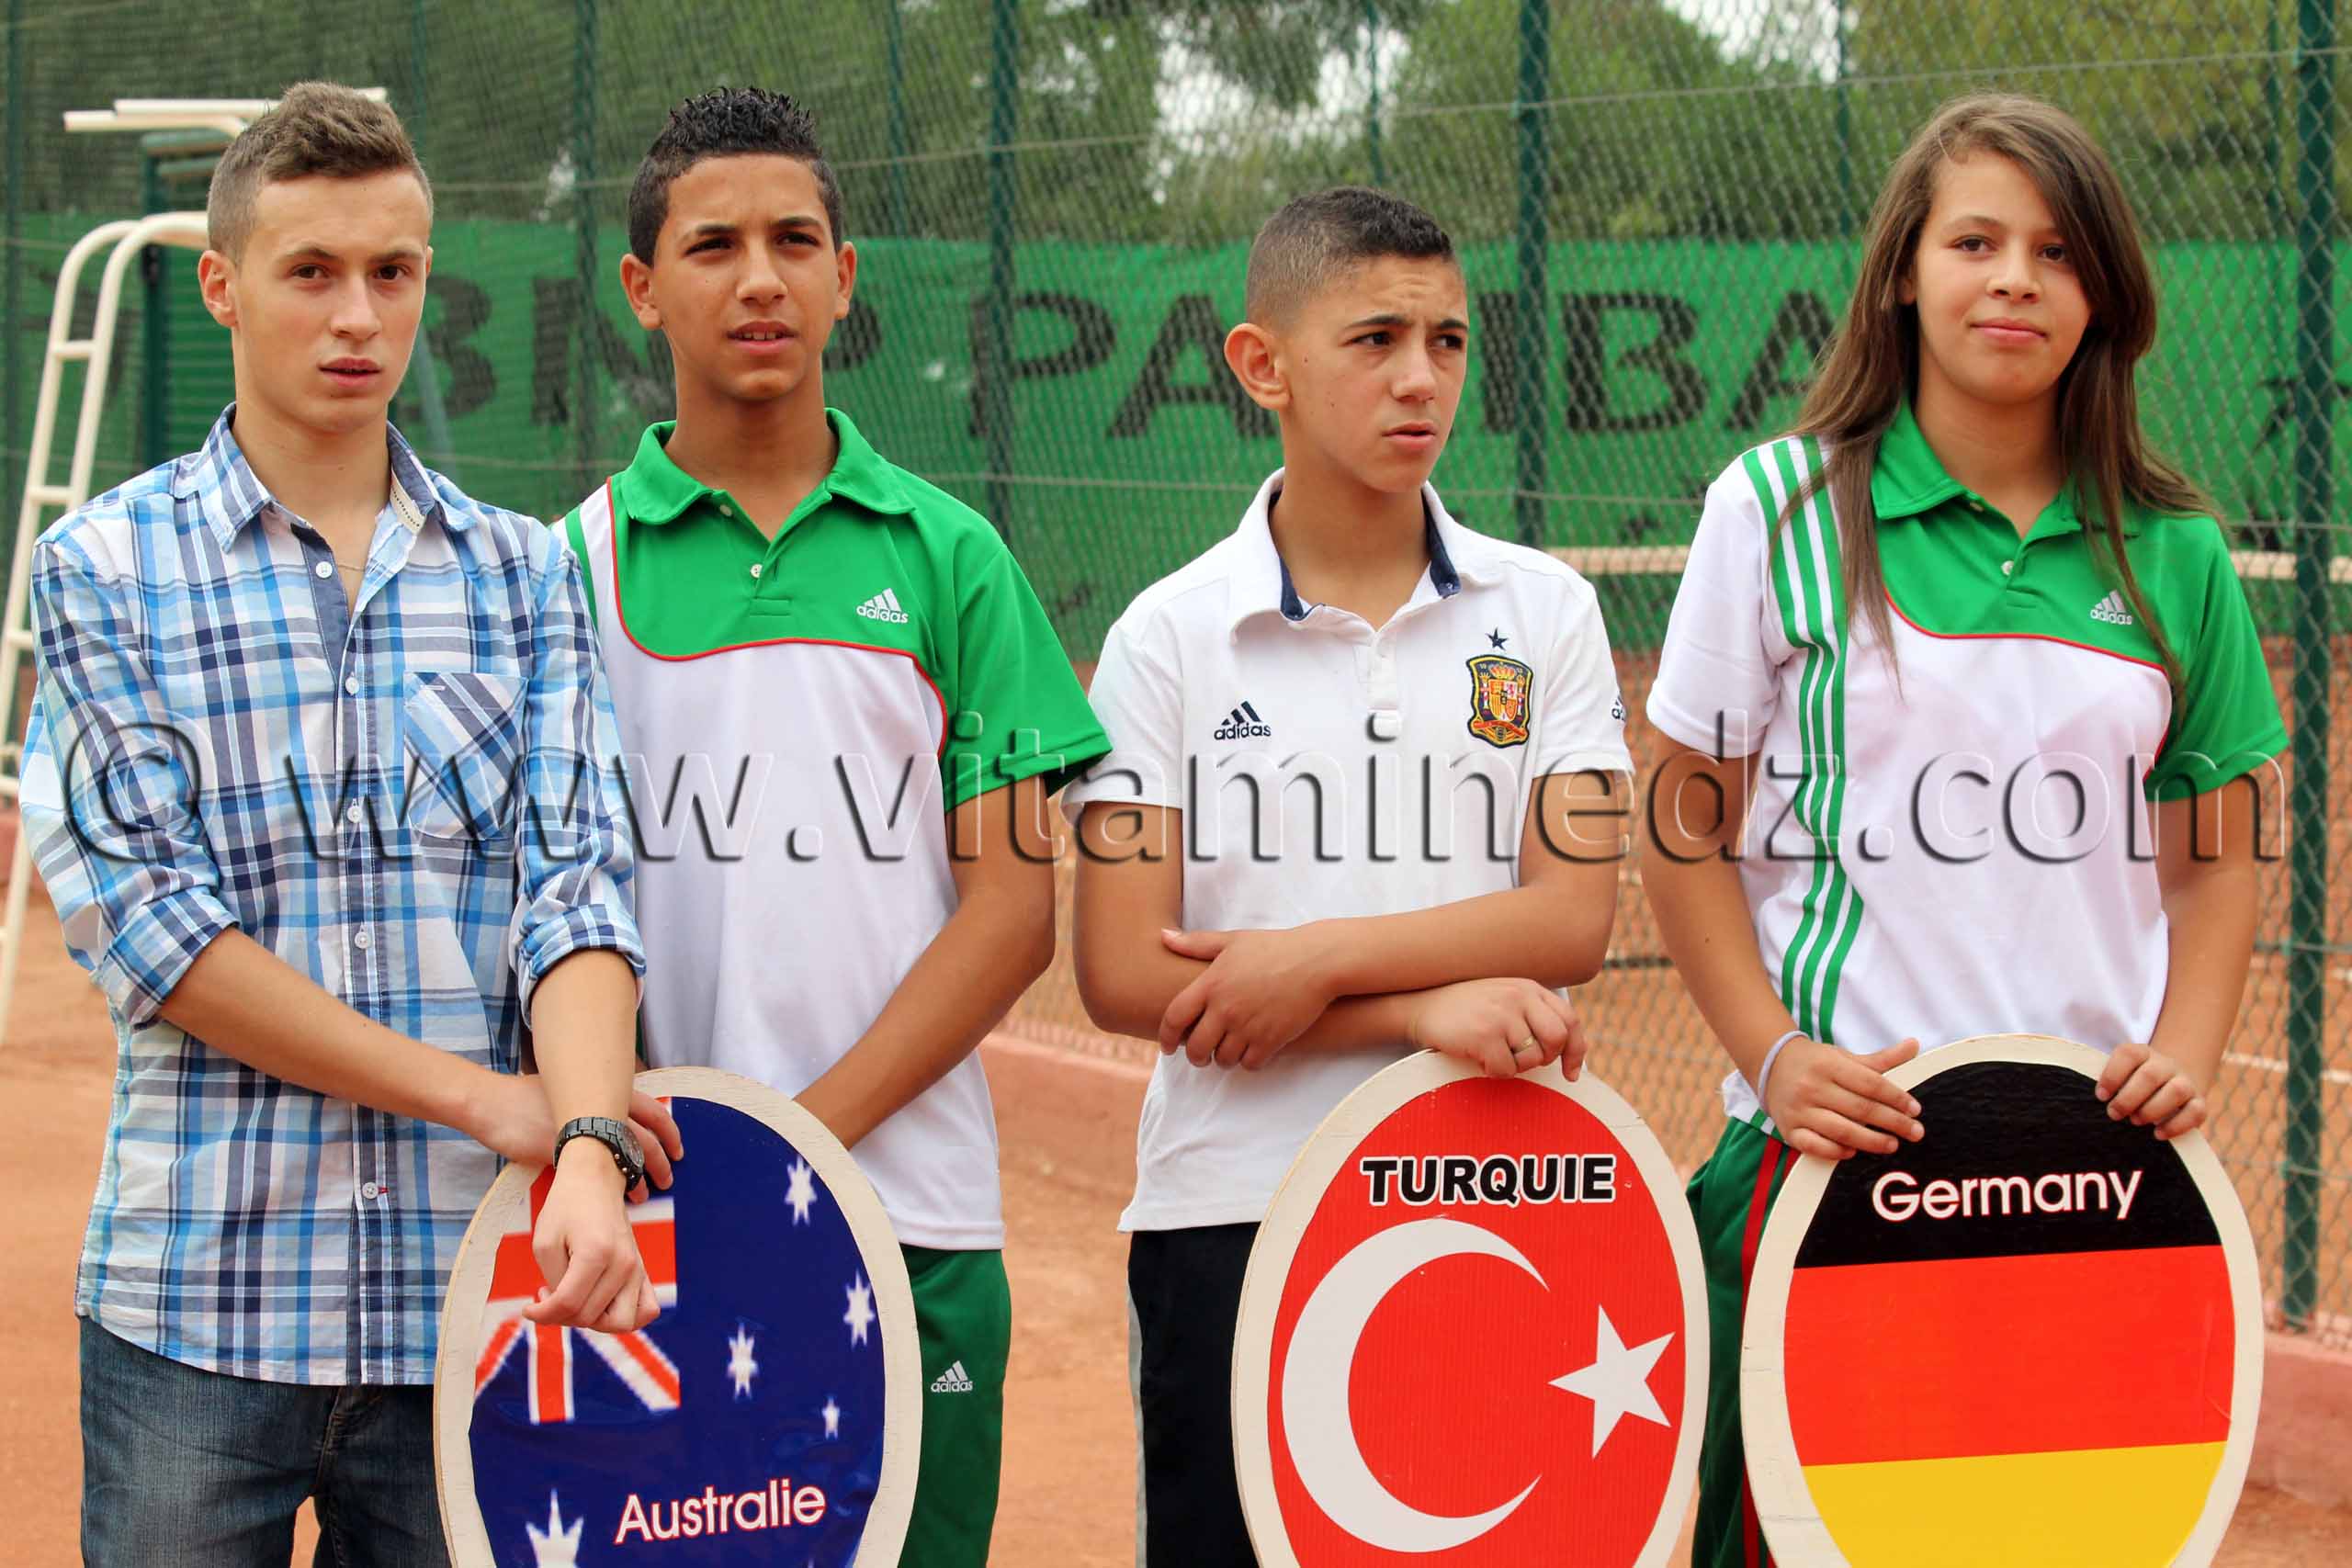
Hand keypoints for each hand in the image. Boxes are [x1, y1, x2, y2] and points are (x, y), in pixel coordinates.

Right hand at [464, 1073, 683, 1201]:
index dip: (669, 1132)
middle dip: (662, 1160)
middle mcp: (600, 1110)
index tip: (677, 1149)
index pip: (653, 1112)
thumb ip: (595, 1104)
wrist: (494, 1103)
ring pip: (625, 1156)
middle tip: (669, 1179)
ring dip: (641, 1176)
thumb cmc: (528, 1097)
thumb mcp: (570, 1092)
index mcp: (605, 1093)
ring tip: (648, 1192)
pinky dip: (614, 1188)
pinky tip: (620, 1200)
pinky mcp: (562, 1152)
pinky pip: (597, 1174)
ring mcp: (582, 1131)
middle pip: (646, 1138)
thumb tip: (613, 1118)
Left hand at [522, 1140, 659, 1331]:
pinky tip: (603, 1305)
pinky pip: (646, 1310)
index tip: (527, 1308)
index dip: (542, 1314)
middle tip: (548, 1293)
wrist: (596, 1180)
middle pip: (590, 1317)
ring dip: (592, 1321)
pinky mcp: (643, 1271)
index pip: (568, 1305)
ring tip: (575, 1301)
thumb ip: (553, 1282)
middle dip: (561, 1315)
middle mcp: (623, 1264)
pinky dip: (626, 1318)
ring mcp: (637, 1269)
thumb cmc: (566, 1208)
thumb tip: (561, 1310)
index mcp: (596, 1253)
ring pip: (620, 1323)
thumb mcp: (545, 1243)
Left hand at [1159, 926, 1339, 1068]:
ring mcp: (1248, 1026)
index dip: (1166, 1037)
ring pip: (1223, 1059)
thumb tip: (1162, 936)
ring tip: (1228, 1052)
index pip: (1174, 1018)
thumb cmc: (1273, 948)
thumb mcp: (1232, 941)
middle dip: (1195, 1056)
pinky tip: (1252, 1051)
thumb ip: (1195, 943)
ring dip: (1223, 1059)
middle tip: (1201, 1055)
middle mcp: (1226, 1008)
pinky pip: (1249, 1064)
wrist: (1316, 961)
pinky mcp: (1271, 1039)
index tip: (1167, 1046)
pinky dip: (1248, 1061)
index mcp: (1211, 984)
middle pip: (1196, 1048)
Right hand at [1404, 979, 1585, 1078]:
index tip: (1570, 1073)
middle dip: (1545, 1058)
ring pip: (1532, 1059)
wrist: (1420, 1005)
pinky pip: (1507, 1069)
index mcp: (1529, 988)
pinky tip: (1479, 1058)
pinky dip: (1494, 1071)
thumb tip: (1565, 1053)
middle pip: (1557, 1039)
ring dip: (1514, 1066)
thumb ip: (1533, 1014)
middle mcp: (1519, 996)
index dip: (1576, 1051)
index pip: (1570, 1020)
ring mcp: (1502, 1014)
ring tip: (1493, 1054)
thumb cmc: (1465, 1009)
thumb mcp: (1504, 999)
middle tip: (1522, 1060)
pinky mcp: (1485, 1033)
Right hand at [1762, 1037, 1924, 1160]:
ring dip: (1871, 1141)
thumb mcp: (1845, 1057)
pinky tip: (1853, 1151)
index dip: (1896, 1098)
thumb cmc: (1816, 1063)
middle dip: (1893, 1122)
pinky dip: (1836, 1152)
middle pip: (1860, 1109)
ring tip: (1892, 1145)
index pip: (1870, 1084)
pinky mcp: (1789, 1130)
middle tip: (1915, 1132)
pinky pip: (1815, 1146)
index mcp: (1828, 1065)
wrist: (1771, 1067)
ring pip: (1841, 1131)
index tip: (1915, 1109)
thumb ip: (1881, 1058)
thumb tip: (1914, 1045)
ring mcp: (1799, 1110)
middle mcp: (1812, 1087)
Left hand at [2096, 1043, 2206, 1140]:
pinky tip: (2158, 1134)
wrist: (2171, 1081)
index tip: (2101, 1096)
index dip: (2112, 1075)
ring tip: (2135, 1121)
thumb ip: (2111, 1083)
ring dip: (2151, 1110)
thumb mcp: (2122, 1076)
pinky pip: (2196, 1112)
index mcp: (2143, 1053)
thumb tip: (2100, 1101)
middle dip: (2128, 1098)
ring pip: (2176, 1091)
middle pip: (2150, 1075)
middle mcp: (2166, 1064)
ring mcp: (2186, 1082)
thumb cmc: (2134, 1083)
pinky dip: (2176, 1125)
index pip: (2128, 1054)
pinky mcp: (2199, 1102)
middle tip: (2114, 1114)